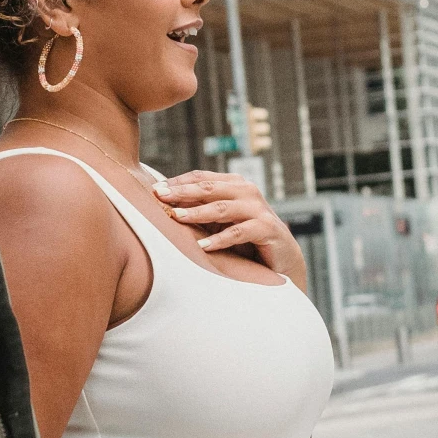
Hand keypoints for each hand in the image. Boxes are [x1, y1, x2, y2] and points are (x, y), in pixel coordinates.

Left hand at [153, 171, 308, 288]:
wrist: (281, 258)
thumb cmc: (246, 239)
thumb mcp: (221, 222)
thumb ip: (202, 210)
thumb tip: (165, 204)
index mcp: (235, 185)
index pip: (202, 178)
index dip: (179, 182)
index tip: (156, 190)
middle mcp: (247, 192)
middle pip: (209, 188)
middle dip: (182, 192)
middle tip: (160, 197)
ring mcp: (258, 209)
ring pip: (222, 208)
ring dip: (197, 212)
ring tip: (176, 217)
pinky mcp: (267, 229)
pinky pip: (239, 232)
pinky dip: (220, 240)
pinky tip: (203, 246)